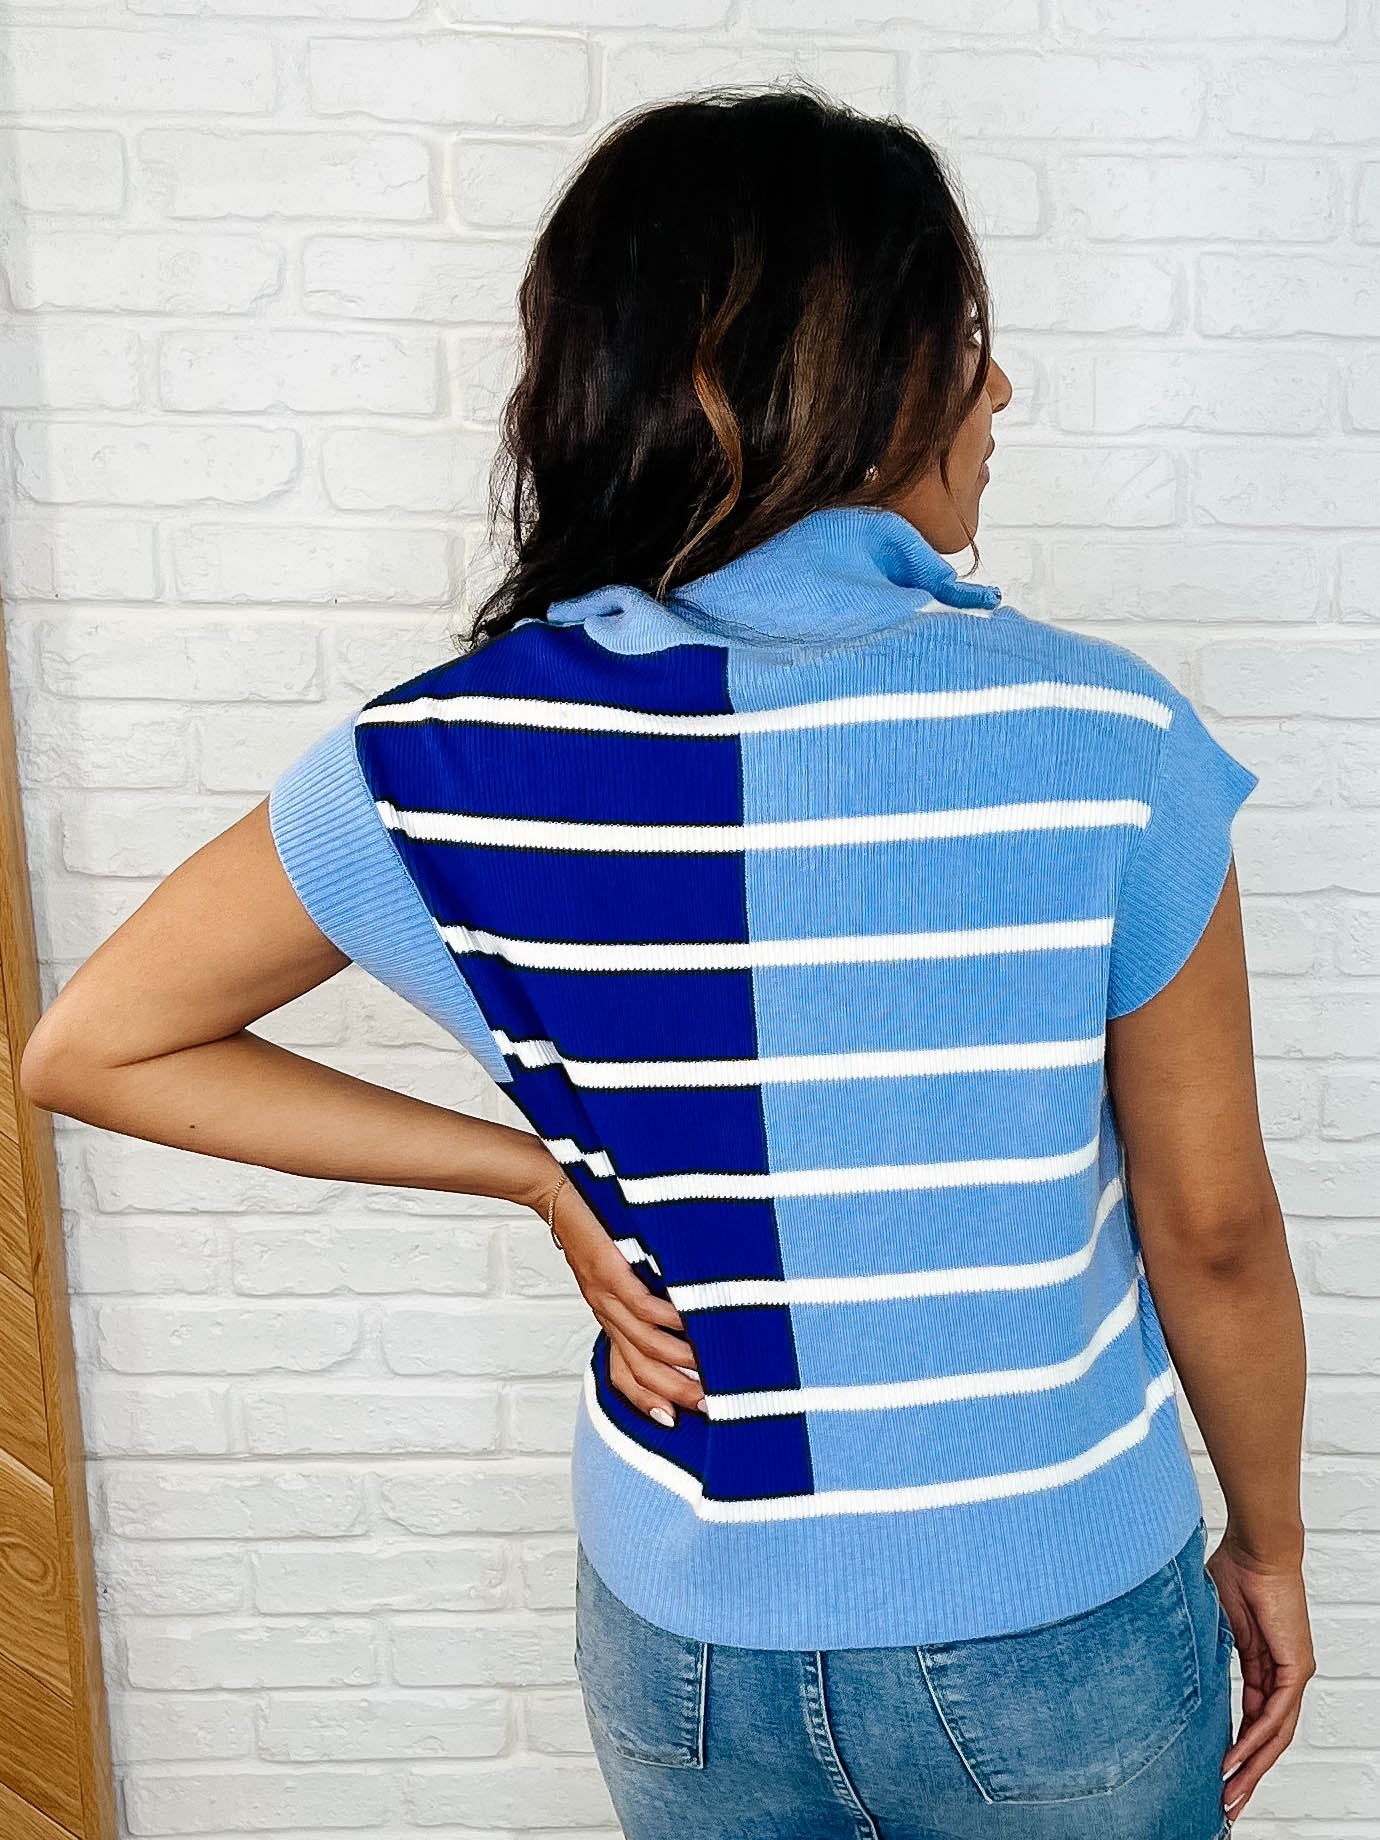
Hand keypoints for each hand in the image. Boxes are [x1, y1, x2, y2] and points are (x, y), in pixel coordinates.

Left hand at [543, 1172, 706, 1428]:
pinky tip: (691, 1322)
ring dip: (678, 1361)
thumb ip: (641, 1283)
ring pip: (642, 1343)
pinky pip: (640, 1304)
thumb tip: (680, 1301)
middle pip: (638, 1369)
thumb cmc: (590, 1219)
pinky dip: (668, 1318)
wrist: (550, 1188)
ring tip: (709, 1370)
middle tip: (709, 1407)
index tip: (677, 1421)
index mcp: (607, 1313)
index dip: (647, 1400)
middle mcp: (604, 1311)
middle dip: (673, 1393)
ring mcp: (605, 1293)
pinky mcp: (608, 1269)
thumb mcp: (617, 1259)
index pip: (624, 1372)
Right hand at [1208, 1530, 1314, 1821]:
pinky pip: (1276, 1714)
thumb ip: (1206, 1649)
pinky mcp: (1296, 1668)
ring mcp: (1292, 1672)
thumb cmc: (1233, 1568)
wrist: (1255, 1547)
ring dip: (1252, 1765)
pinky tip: (1237, 1757)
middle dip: (1246, 1771)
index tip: (1217, 1771)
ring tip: (1230, 1792)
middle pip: (1267, 1735)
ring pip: (1275, 1733)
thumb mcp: (1213, 1621)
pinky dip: (1256, 1739)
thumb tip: (1179, 1664)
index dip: (1237, 1746)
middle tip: (1227, 1801)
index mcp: (1262, 1662)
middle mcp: (1282, 1673)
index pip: (1254, 1716)